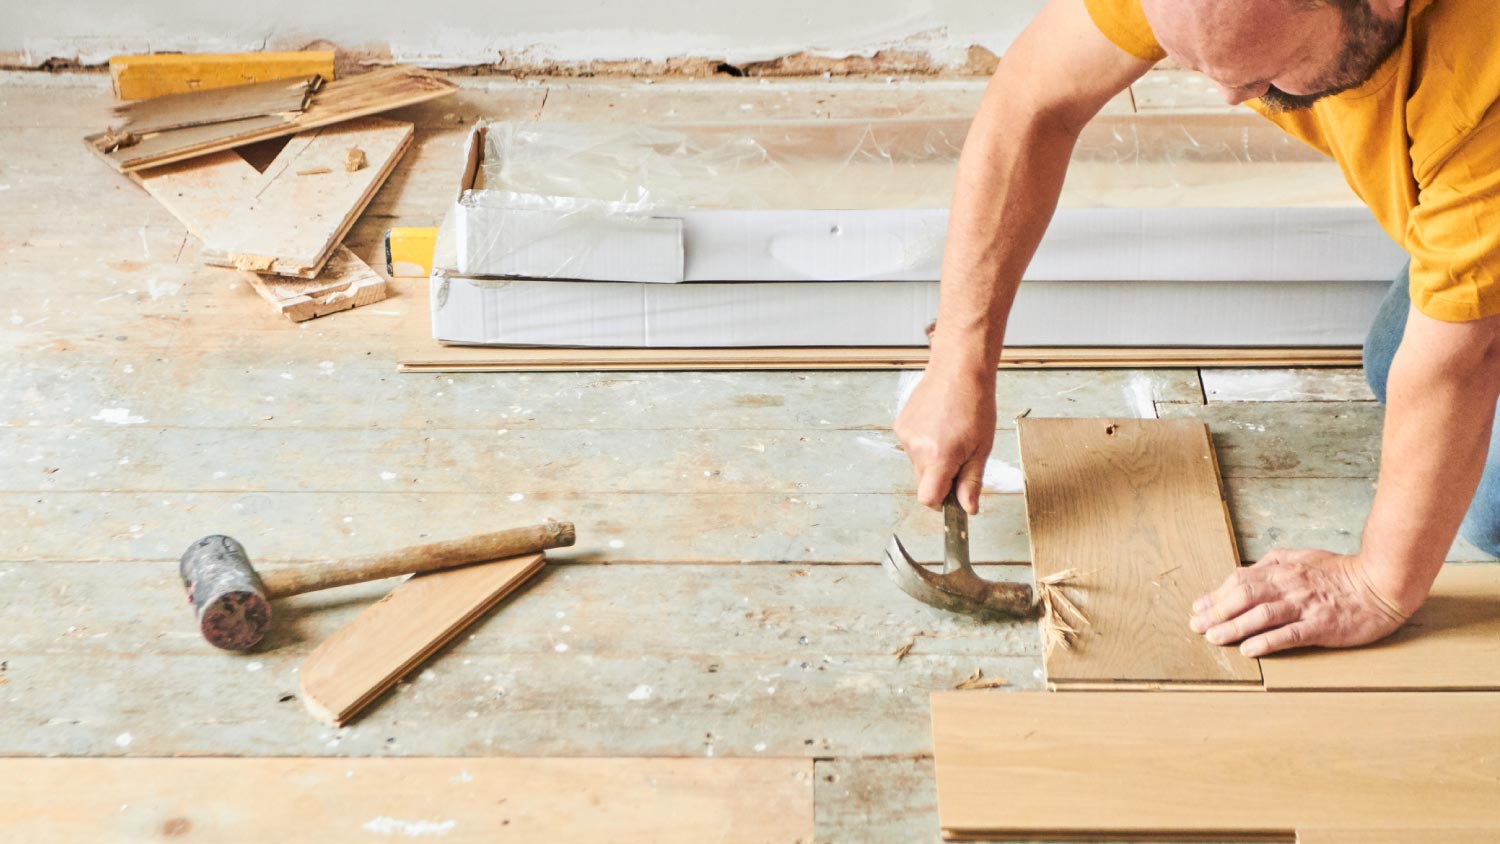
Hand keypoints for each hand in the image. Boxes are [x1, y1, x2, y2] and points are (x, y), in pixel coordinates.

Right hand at [894, 363, 995, 513]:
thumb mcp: (982, 448)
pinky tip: (939, 426)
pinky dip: (925, 445)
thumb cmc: (975, 403)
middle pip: (923, 483)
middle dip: (941, 479)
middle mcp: (917, 448)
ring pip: (918, 465)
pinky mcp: (901, 426)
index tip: (954, 497)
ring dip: (933, 460)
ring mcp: (906, 436)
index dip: (942, 503)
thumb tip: (968, 509)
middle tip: (960, 458)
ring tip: (951, 435)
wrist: (958, 368)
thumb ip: (972, 482)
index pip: (928, 499)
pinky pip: (912, 447)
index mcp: (939, 456)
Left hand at [1189, 549, 1409, 656]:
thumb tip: (1247, 569)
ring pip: (1261, 615)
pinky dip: (1267, 642)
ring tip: (1213, 638)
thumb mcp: (1304, 557)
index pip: (1240, 581)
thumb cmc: (1342, 573)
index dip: (1216, 594)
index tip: (1199, 607)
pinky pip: (1289, 634)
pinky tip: (1249, 650)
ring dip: (1233, 627)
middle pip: (1244, 597)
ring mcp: (1305, 606)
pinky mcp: (1321, 626)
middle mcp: (1290, 586)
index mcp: (1283, 570)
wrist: (1382, 584)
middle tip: (1197, 627)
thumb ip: (1275, 562)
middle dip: (1217, 612)